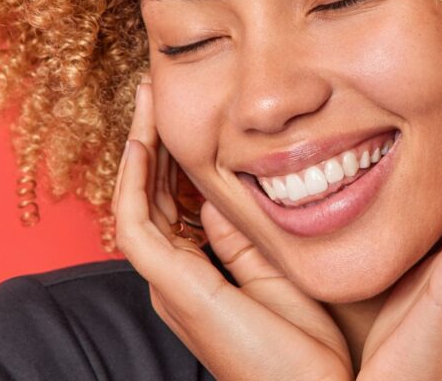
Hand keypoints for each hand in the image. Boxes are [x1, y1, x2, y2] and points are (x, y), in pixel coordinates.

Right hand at [111, 78, 354, 380]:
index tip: (185, 113)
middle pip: (151, 197)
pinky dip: (136, 185)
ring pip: (138, 205)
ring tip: (145, 101)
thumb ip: (240, 238)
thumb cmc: (304, 349)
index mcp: (198, 274)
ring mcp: (169, 285)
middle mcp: (174, 277)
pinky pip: (138, 228)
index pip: (175, 203)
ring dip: (139, 150)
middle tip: (153, 92)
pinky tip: (144, 145)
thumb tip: (217, 197)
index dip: (175, 157)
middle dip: (152, 142)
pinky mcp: (174, 290)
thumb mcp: (275, 274)